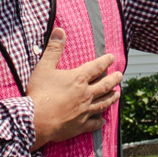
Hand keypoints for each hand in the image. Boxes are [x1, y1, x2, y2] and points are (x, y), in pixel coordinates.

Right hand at [27, 27, 120, 145]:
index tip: (112, 58)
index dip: (105, 61)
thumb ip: (54, 49)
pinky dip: (100, 122)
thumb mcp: (44, 67)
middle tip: (121, 76)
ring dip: (112, 98)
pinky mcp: (80, 126)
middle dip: (114, 79)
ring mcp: (85, 111)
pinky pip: (94, 124)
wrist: (36, 120)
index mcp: (78, 79)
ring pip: (103, 103)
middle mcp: (86, 94)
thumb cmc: (40, 93)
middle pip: (105, 85)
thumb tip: (60, 30)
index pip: (96, 67)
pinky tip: (103, 121)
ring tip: (118, 94)